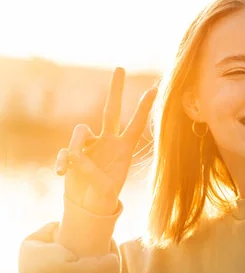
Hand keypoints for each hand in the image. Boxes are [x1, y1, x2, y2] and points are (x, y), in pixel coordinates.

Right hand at [56, 68, 157, 214]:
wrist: (88, 205)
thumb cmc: (104, 196)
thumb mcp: (104, 189)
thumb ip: (91, 172)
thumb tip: (75, 154)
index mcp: (124, 149)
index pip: (137, 125)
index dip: (144, 108)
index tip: (154, 89)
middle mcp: (108, 141)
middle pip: (111, 110)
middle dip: (115, 90)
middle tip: (120, 67)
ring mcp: (90, 144)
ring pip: (80, 130)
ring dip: (76, 146)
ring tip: (72, 167)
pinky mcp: (74, 151)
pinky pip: (66, 150)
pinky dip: (63, 161)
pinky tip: (62, 173)